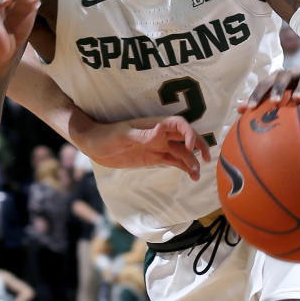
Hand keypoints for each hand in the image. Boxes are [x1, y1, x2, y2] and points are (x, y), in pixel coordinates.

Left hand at [80, 116, 211, 180]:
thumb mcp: (123, 136)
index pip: (179, 125)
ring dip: (192, 162)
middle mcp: (160, 134)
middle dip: (199, 146)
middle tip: (206, 160)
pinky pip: (173, 161)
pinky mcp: (154, 157)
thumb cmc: (106, 135)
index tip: (190, 148)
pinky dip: (184, 167)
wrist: (93, 144)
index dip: (189, 134)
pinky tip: (191, 176)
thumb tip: (161, 129)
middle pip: (186, 137)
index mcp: (155, 125)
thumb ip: (143, 135)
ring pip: (182, 152)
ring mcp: (158, 146)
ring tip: (197, 176)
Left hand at [238, 68, 299, 111]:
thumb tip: (238, 109)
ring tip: (297, 99)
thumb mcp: (279, 96)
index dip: (256, 94)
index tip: (250, 108)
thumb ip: (260, 102)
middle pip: (283, 76)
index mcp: (278, 78)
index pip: (264, 84)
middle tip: (274, 102)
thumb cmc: (294, 93)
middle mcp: (293, 73)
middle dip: (278, 88)